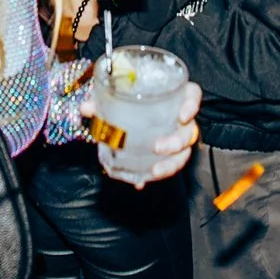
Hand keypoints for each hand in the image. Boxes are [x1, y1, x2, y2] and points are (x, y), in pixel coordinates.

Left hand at [80, 81, 201, 186]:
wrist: (136, 115)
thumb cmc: (135, 100)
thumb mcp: (121, 97)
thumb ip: (105, 101)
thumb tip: (86, 108)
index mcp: (176, 98)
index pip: (193, 96)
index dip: (192, 105)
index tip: (182, 116)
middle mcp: (182, 118)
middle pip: (190, 130)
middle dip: (176, 141)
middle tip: (158, 147)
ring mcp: (179, 137)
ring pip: (184, 153)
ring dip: (170, 164)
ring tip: (154, 171)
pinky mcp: (170, 154)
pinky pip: (167, 166)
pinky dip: (153, 175)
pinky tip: (140, 182)